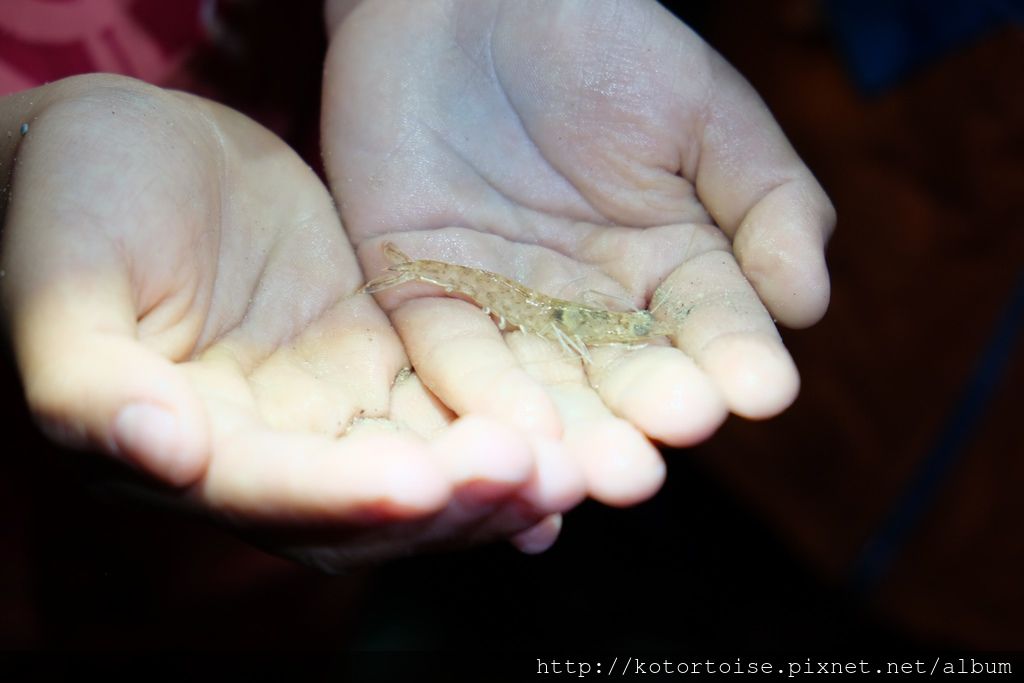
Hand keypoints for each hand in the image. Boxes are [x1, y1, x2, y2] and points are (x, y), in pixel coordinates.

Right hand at [0, 74, 580, 567]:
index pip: (268, 495)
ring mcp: (329, 413)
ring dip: (493, 483)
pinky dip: (502, 437)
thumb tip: (161, 450)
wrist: (140, 152)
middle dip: (448, 505)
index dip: (341, 498)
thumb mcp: (65, 285)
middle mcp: (266, 454)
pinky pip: (447, 414)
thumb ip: (90, 380)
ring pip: (421, 473)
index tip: (418, 483)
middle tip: (531, 475)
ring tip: (569, 469)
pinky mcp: (379, 366)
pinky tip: (564, 447)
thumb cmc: (76, 203)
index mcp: (180, 451)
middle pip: (364, 512)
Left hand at [321, 0, 834, 503]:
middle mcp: (587, 307)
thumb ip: (768, 203)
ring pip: (542, 386)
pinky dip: (483, 392)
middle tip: (666, 456)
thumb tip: (806, 305)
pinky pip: (452, 353)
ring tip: (604, 471)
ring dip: (570, 434)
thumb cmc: (603, 41)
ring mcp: (504, 306)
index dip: (735, 359)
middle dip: (645, 418)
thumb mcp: (707, 113)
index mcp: (666, 269)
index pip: (710, 328)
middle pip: (622, 380)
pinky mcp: (422, 294)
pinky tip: (522, 430)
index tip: (761, 392)